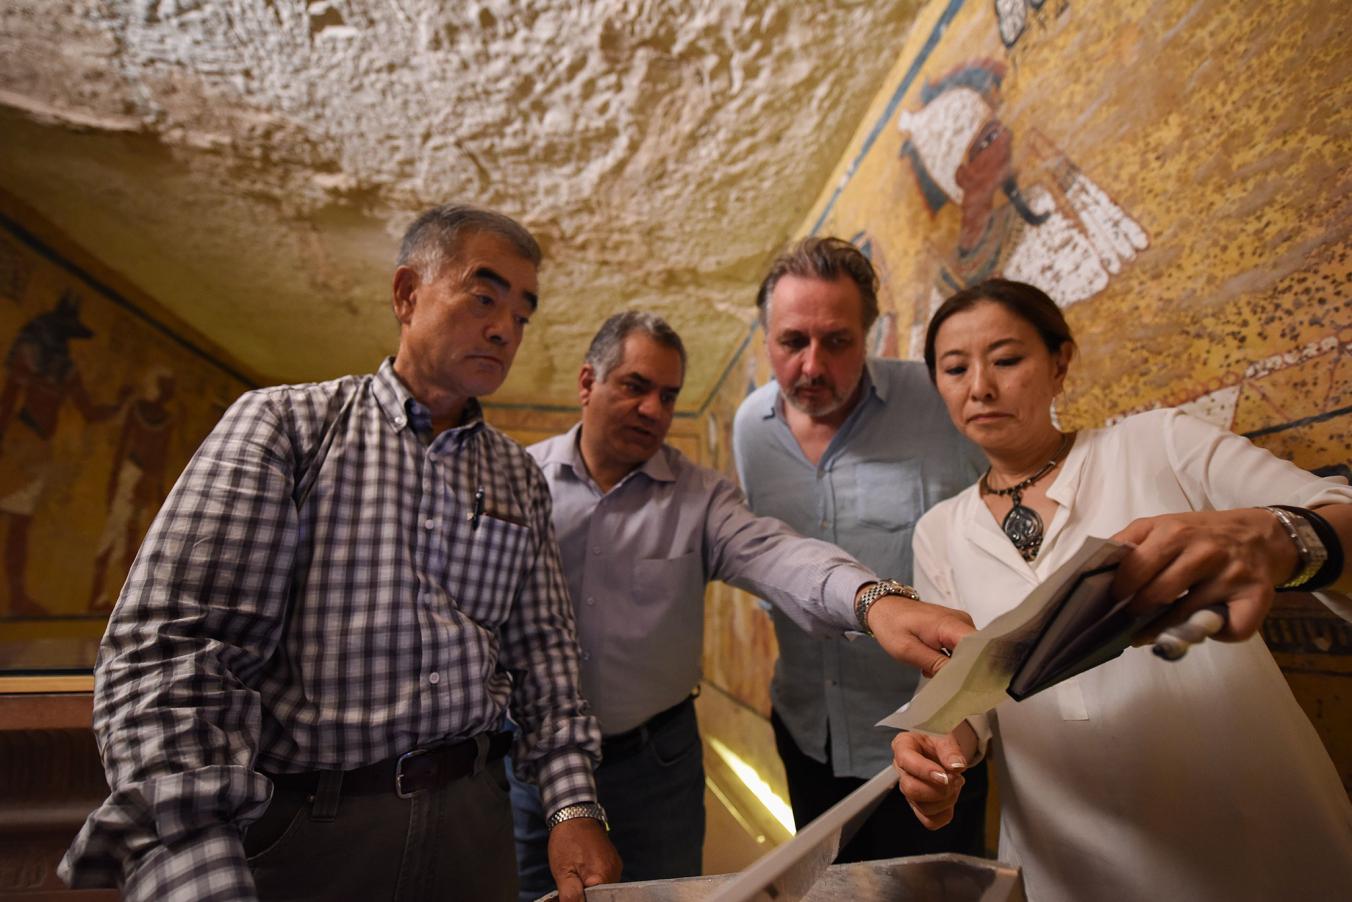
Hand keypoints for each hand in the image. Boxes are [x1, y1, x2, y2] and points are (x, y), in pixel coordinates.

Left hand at [547, 817, 620, 901]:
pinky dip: (596, 880)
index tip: (571, 892)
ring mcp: (616, 867)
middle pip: (600, 896)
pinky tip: (585, 871)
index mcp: (601, 878)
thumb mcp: (562, 872)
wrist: (575, 816)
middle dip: (586, 894)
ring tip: (578, 874)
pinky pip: (606, 879)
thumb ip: (571, 896)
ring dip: (591, 888)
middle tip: (572, 882)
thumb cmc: (567, 841)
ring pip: (604, 889)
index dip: (581, 900)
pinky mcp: (615, 862)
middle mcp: (614, 873)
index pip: (595, 901)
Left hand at [866, 593, 974, 676]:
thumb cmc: (892, 625)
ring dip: (954, 666)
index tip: (969, 686)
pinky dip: (950, 660)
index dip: (979, 669)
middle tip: (942, 680)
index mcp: (951, 624)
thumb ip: (935, 664)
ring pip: (969, 653)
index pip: (980, 648)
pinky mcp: (956, 628)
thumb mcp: (908, 650)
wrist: (885, 607)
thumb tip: (959, 679)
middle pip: (977, 653)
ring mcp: (960, 624)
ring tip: (931, 668)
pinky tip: (933, 663)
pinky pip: (961, 648)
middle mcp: (962, 622)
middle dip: (963, 672)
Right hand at [891, 724, 972, 828]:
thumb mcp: (945, 736)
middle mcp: (902, 770)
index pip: (907, 761)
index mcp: (903, 746)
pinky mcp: (919, 806)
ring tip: (956, 784)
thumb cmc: (939, 739)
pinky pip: (930, 821)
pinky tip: (951, 797)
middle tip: (957, 779)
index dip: (925, 771)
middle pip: (910, 789)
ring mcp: (909, 790)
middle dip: (939, 789)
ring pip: (922, 808)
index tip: (945, 776)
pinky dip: (945, 814)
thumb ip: (951, 750)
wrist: (942, 748)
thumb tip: (957, 767)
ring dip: (946, 800)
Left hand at [1111, 509, 1292, 641]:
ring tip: (1152, 633)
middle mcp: (1205, 551)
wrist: (1261, 535)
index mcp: (1174, 531)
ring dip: (1166, 632)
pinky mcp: (1258, 596)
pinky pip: (1230, 630)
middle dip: (1137, 615)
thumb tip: (1094, 569)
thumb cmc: (1200, 535)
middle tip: (1129, 623)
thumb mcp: (1162, 526)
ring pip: (1188, 618)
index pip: (1135, 569)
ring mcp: (1233, 574)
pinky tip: (1208, 625)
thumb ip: (1130, 544)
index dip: (1119, 592)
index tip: (1111, 604)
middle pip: (1158, 595)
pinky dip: (1218, 635)